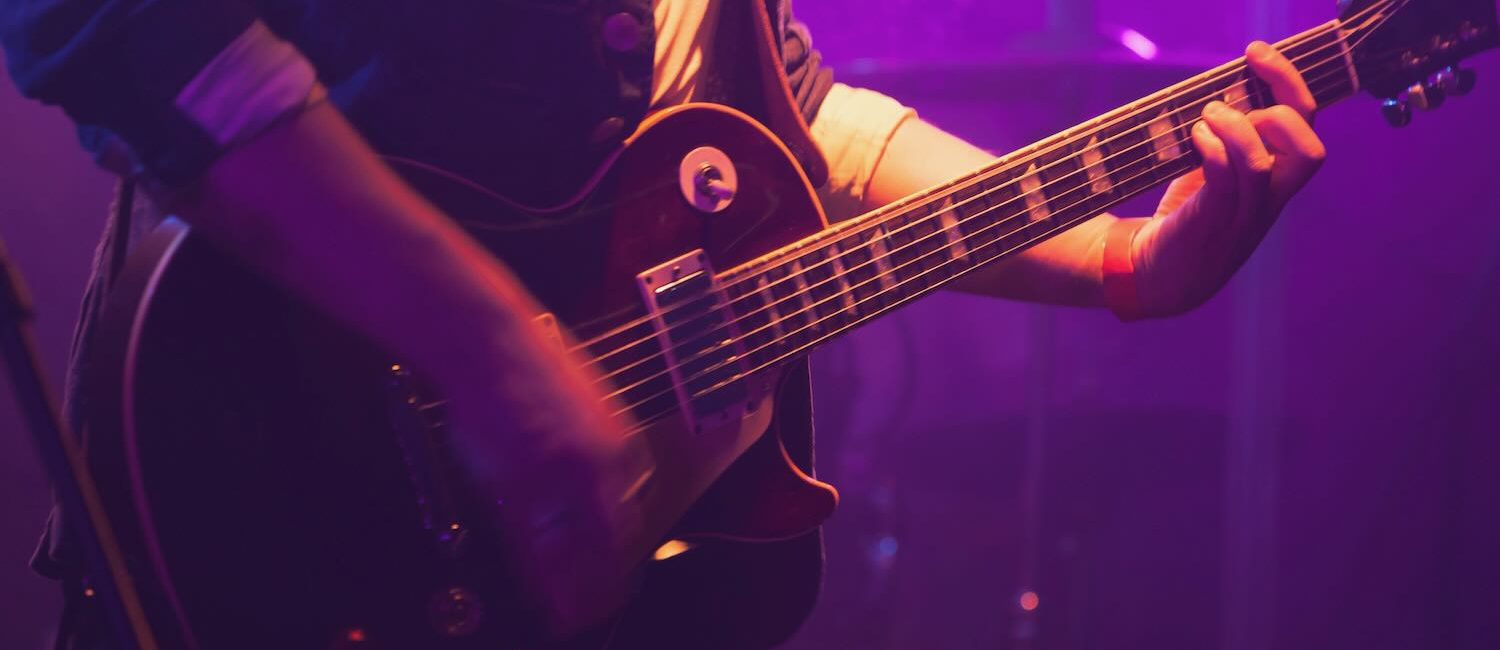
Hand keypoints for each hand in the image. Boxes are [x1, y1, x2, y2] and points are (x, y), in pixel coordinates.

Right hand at [443, 351, 648, 636]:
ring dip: (574, 593)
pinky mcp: (521, 483)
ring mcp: (562, 477)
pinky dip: (540, 577)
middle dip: (605, 586)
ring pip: (575, 553)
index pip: (631, 518)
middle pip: (611, 544)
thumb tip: (597, 488)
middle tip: (596, 610)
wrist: (492, 342)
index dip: (622, 557)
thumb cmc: (532, 367)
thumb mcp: (588, 407)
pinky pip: (535, 544)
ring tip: (570, 619)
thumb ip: (597, 450)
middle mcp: (601, 466)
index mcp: (622, 447)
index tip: (617, 579)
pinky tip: (542, 596)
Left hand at [1130, 41, 1326, 315]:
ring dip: (1237, 127)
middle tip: (1237, 86)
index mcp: (1277, 181)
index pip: (1308, 128)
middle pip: (1310, 149)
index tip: (1256, 52)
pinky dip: (1213, 150)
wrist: (1158, 277)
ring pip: (1264, 165)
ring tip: (1207, 113)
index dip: (1290, 84)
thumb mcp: (1216, 174)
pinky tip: (1194, 137)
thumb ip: (1228, 141)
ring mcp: (1242, 216)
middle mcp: (1269, 199)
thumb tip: (1221, 93)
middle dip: (1282, 104)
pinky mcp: (1210, 225)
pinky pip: (1226, 183)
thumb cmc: (1187, 218)